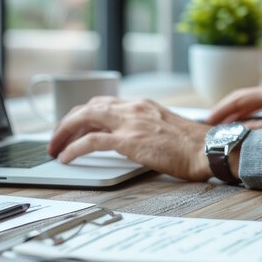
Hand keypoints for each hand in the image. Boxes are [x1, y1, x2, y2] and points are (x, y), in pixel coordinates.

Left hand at [47, 97, 211, 181]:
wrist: (207, 148)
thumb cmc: (192, 144)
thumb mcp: (165, 127)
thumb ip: (146, 127)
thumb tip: (131, 139)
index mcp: (141, 105)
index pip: (102, 104)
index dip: (82, 115)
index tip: (72, 127)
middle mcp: (132, 108)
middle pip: (88, 108)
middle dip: (67, 122)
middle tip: (56, 138)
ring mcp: (130, 122)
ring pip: (84, 118)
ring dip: (64, 133)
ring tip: (54, 148)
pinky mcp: (129, 140)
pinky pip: (91, 141)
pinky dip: (74, 148)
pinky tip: (65, 157)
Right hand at [207, 82, 261, 128]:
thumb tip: (239, 135)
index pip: (238, 99)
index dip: (220, 111)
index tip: (205, 123)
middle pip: (240, 98)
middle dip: (222, 112)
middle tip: (206, 127)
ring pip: (250, 102)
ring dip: (234, 114)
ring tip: (219, 128)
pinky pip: (260, 107)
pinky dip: (246, 115)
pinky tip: (243, 126)